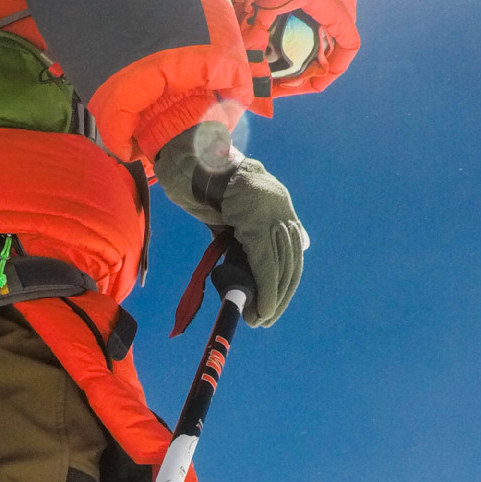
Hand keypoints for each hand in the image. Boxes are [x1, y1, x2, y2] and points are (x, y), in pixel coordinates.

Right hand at [153, 124, 307, 327]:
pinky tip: (258, 308)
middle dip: (279, 297)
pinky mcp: (256, 219)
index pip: (292, 253)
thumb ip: (247, 234)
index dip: (284, 284)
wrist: (189, 161)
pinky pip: (265, 262)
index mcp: (277, 206)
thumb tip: (262, 265)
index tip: (273, 307)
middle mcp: (281, 208)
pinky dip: (263, 289)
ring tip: (258, 319)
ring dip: (271, 299)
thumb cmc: (201, 187)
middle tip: (264, 320)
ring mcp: (271, 212)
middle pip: (291, 262)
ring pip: (280, 266)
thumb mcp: (231, 211)